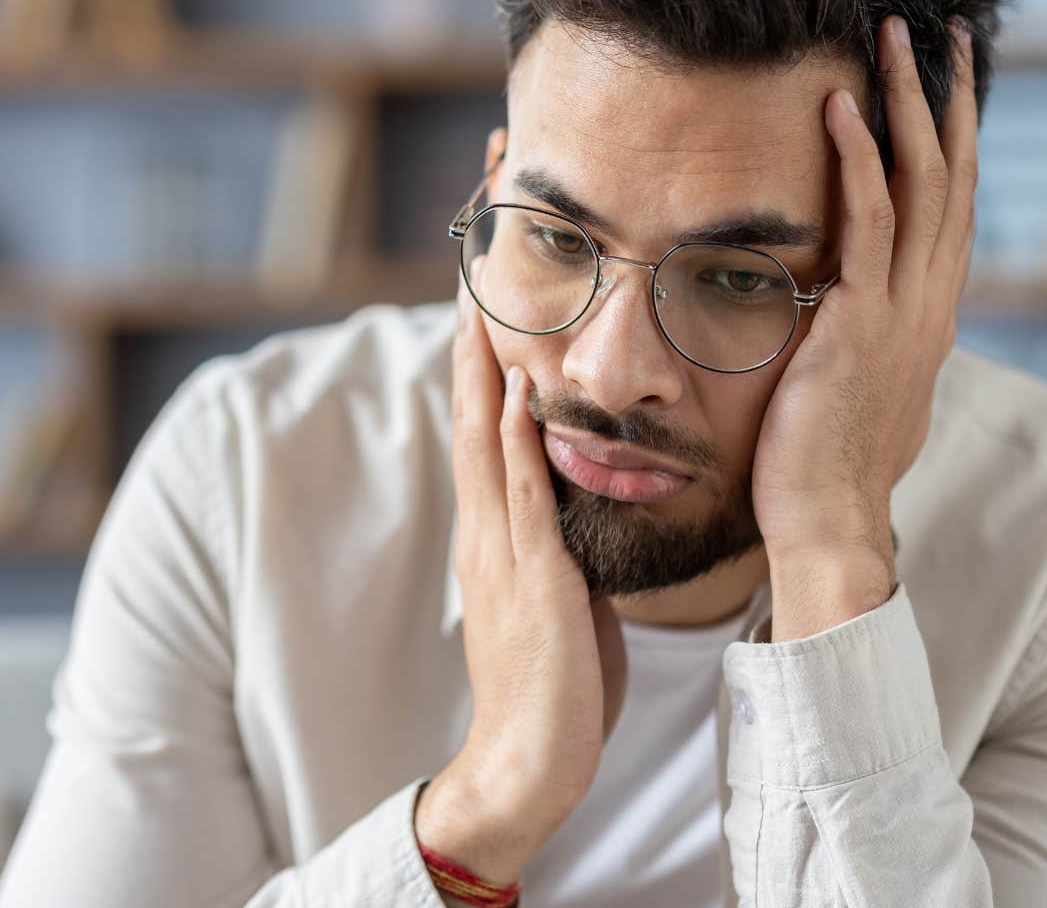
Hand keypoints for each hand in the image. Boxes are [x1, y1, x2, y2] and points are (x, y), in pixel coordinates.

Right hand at [413, 286, 627, 883]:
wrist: (527, 764)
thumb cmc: (553, 689)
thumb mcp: (559, 600)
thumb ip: (558, 549)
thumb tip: (579, 510)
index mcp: (493, 538)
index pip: (479, 436)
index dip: (476, 372)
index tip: (480, 312)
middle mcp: (486, 534)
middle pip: (467, 422)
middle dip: (467, 351)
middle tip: (467, 281)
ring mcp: (502, 553)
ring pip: (482, 444)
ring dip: (480, 373)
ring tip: (478, 307)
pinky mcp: (531, 578)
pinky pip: (519, 495)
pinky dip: (512, 440)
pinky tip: (513, 392)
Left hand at [750, 14, 979, 639]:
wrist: (828, 521)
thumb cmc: (825, 464)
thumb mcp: (855, 387)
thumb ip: (856, 339)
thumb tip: (835, 312)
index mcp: (928, 315)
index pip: (950, 204)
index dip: (949, 135)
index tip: (940, 78)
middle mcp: (930, 302)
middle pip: (952, 173)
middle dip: (944, 94)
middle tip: (935, 26)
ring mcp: (903, 310)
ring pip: (921, 181)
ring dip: (905, 101)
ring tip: (888, 36)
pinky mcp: (863, 321)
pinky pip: (869, 221)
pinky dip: (860, 158)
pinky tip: (841, 106)